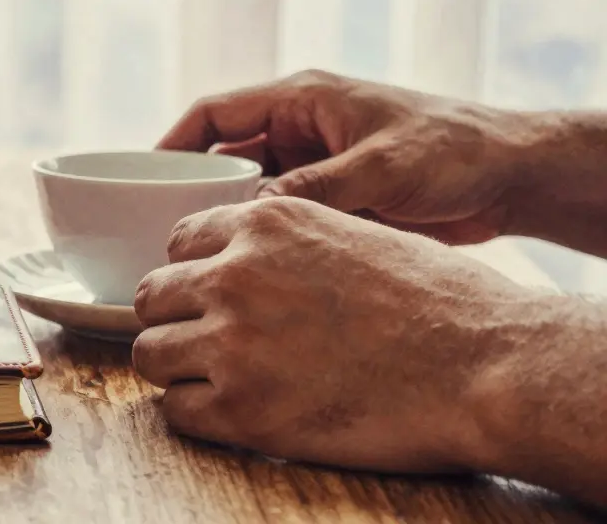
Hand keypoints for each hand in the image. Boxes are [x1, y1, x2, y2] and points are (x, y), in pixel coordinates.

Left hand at [132, 197, 549, 473]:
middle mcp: (236, 273)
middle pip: (151, 295)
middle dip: (174, 318)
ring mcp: (233, 341)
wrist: (487, 364)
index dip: (194, 273)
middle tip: (207, 342)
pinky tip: (236, 413)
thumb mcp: (353, 233)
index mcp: (266, 222)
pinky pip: (176, 411)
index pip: (178, 241)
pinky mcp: (242, 408)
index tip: (212, 296)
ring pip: (149, 353)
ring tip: (219, 380)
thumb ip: (287, 240)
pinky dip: (198, 414)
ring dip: (177, 368)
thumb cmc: (440, 301)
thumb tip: (244, 258)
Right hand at [156, 70, 537, 244]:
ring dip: (227, 217)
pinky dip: (261, 236)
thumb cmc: (453, 150)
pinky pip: (279, 216)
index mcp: (304, 99)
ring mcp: (314, 165)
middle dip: (192, 188)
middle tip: (160, 229)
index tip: (142, 176)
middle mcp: (301, 129)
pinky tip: (245, 267)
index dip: (172, 141)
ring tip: (195, 255)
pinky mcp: (331, 198)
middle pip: (223, 155)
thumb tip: (253, 213)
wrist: (511, 177)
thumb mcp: (380, 166)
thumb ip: (317, 188)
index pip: (216, 114)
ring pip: (248, 190)